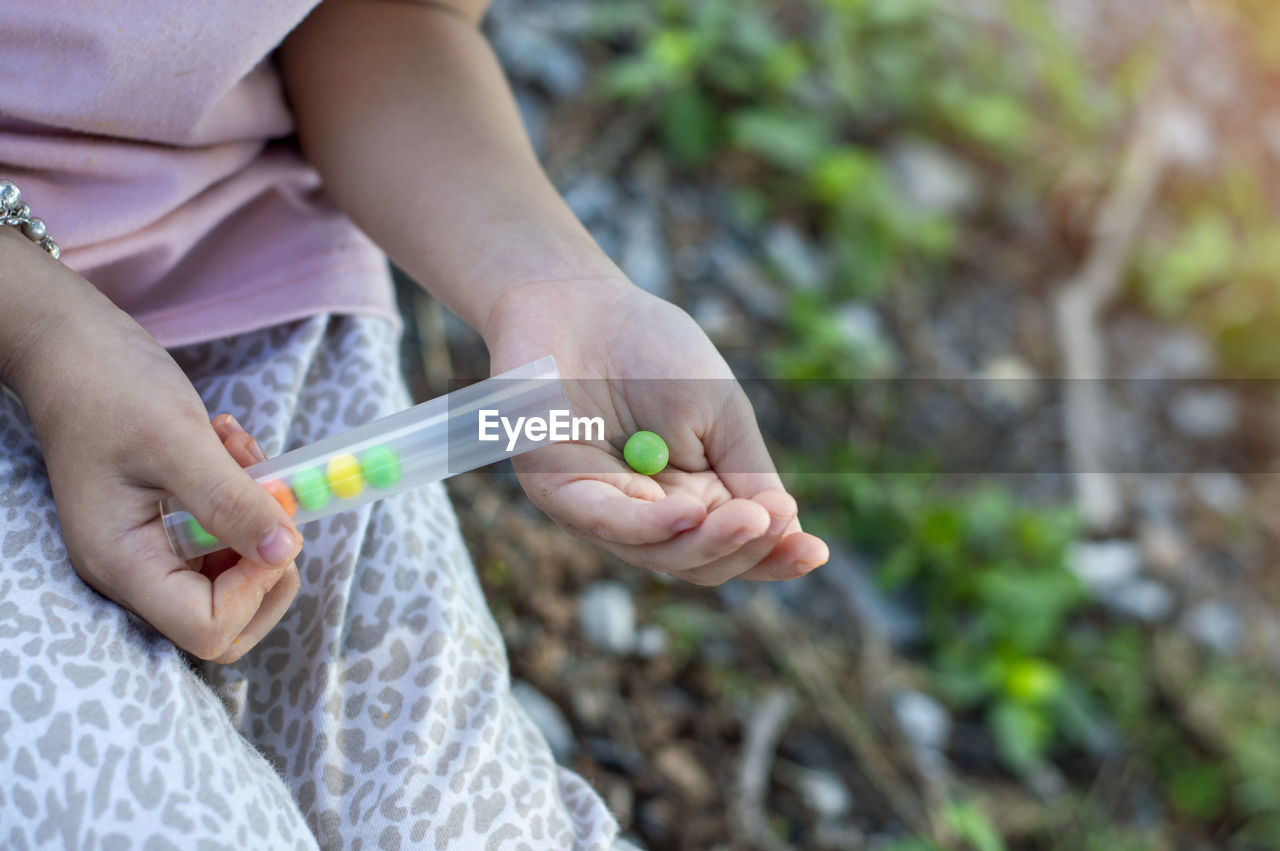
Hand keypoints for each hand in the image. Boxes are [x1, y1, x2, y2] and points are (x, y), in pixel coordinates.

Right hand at [6, 260, 302, 661]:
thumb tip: (285, 553)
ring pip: (236, 570)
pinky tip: (229, 444)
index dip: (253, 588)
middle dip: (268, 562)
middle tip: (270, 496)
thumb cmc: (109, 388)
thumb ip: (231, 502)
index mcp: (125, 564)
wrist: (71, 346)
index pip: (207, 630)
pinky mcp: (170, 520)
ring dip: (259, 514)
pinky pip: (228, 530)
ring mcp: (153, 545)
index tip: (267, 525)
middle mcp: (137, 568)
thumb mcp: (178, 441)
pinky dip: (246, 491)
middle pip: (228, 618)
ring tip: (240, 452)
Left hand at [483, 277, 828, 585]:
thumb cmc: (650, 350)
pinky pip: (605, 521)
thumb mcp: (718, 409)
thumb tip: (788, 528)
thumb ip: (746, 469)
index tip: (815, 552)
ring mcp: (602, 507)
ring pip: (657, 553)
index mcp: (694, 496)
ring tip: (747, 520)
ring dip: (706, 543)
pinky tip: (688, 514)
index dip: (776, 557)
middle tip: (771, 521)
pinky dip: (649, 524)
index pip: (738, 546)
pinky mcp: (557, 489)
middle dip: (743, 552)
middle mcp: (649, 514)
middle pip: (700, 562)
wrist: (579, 300)